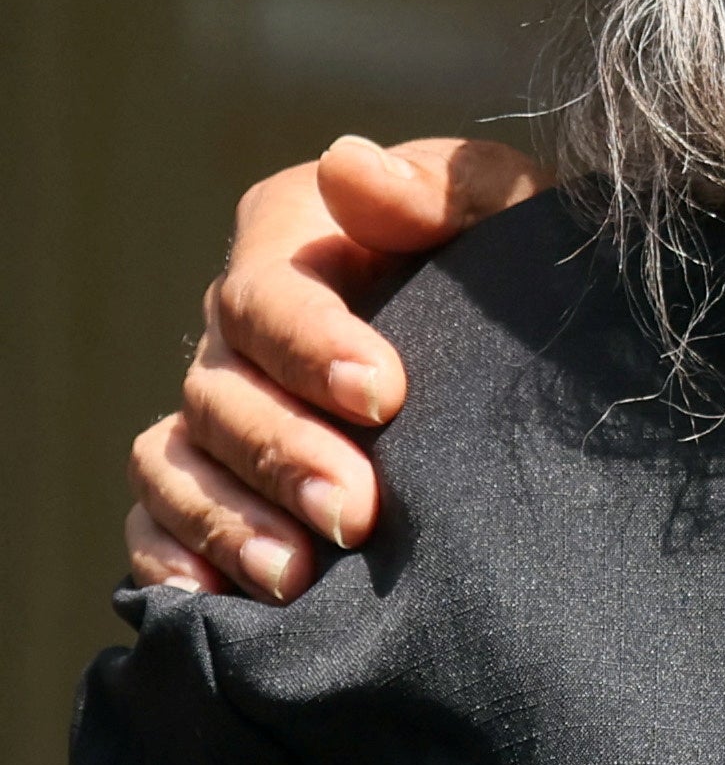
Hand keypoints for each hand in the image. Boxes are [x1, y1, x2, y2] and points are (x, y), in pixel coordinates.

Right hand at [123, 134, 543, 600]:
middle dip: (286, 454)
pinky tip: (214, 600)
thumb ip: (444, 186)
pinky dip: (169, 558)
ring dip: (229, 521)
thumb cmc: (516, 263)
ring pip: (178, 460)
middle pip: (223, 390)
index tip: (386, 395)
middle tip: (358, 512)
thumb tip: (348, 164)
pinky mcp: (208, 479)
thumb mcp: (510, 213)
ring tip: (299, 576)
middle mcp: (240, 323)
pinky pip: (154, 518)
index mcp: (298, 236)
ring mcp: (217, 405)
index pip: (269, 292)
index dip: (312, 345)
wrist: (529, 347)